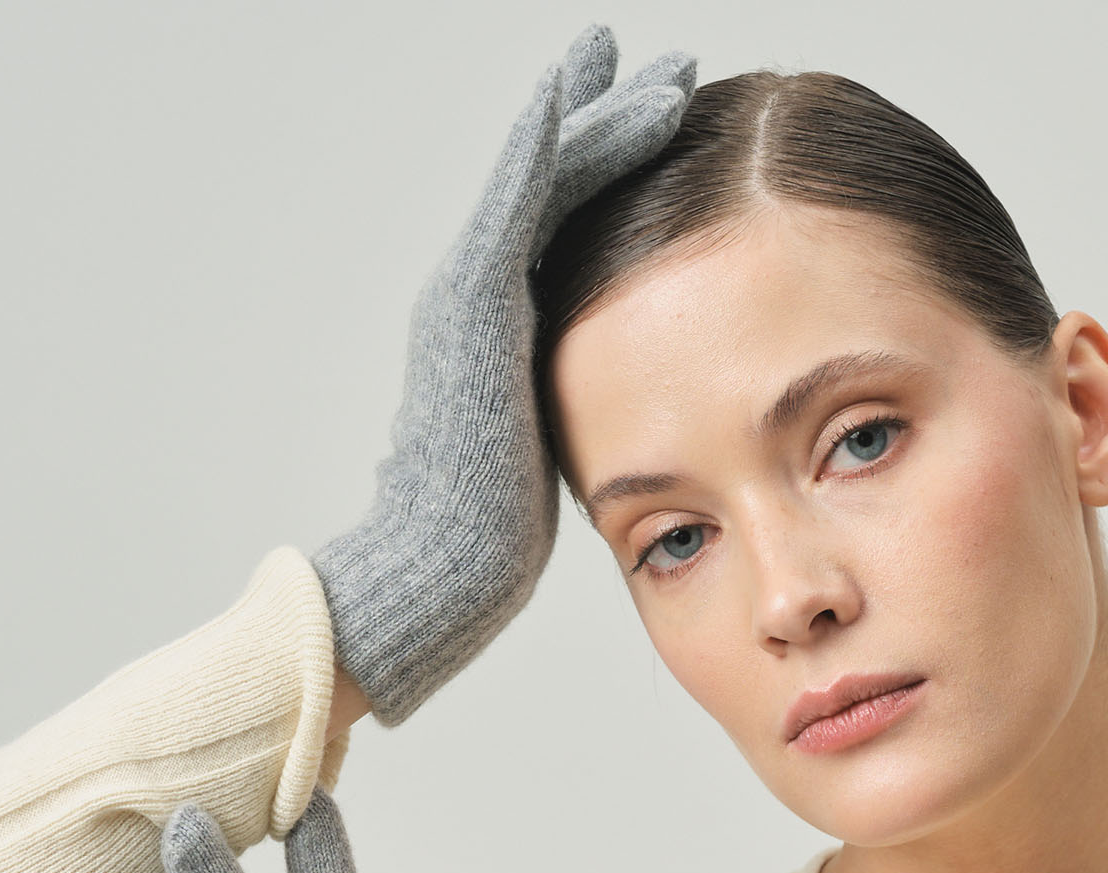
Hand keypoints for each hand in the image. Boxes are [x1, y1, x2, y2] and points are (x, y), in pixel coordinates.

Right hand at [311, 23, 695, 728]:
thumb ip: (563, 404)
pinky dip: (549, 141)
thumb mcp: (545, 450)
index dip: (611, 167)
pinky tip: (582, 90)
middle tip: (667, 65)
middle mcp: (476, 293)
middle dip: (610, 116)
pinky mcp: (475, 302)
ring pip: (544, 175)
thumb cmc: (487, 541)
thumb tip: (606, 413)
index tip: (660, 122)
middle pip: (557, 181)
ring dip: (600, 112)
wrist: (440, 571)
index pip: (565, 226)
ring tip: (655, 64)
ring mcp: (470, 290)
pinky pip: (518, 200)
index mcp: (500, 328)